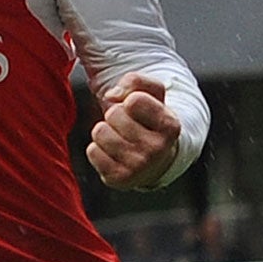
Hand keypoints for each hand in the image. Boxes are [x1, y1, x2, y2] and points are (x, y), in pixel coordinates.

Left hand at [87, 74, 181, 189]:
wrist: (155, 161)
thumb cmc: (150, 121)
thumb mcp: (153, 95)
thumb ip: (135, 81)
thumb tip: (111, 96)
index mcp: (170, 126)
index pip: (134, 100)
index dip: (129, 100)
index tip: (137, 110)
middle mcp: (157, 149)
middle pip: (113, 114)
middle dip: (115, 115)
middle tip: (127, 126)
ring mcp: (138, 167)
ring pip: (99, 132)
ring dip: (105, 131)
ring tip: (119, 137)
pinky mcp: (119, 179)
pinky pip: (92, 152)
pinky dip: (98, 149)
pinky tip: (113, 153)